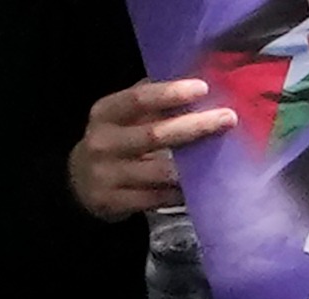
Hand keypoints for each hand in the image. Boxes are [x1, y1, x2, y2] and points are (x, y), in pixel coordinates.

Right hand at [72, 77, 228, 219]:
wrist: (79, 183)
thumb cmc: (113, 142)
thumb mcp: (120, 118)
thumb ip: (148, 103)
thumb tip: (193, 85)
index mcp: (105, 113)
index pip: (138, 99)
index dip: (170, 93)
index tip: (202, 88)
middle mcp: (103, 142)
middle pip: (155, 134)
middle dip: (195, 126)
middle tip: (228, 118)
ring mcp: (107, 174)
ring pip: (159, 172)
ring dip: (193, 167)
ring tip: (224, 156)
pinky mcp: (114, 202)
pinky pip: (158, 199)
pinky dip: (181, 194)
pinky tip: (202, 188)